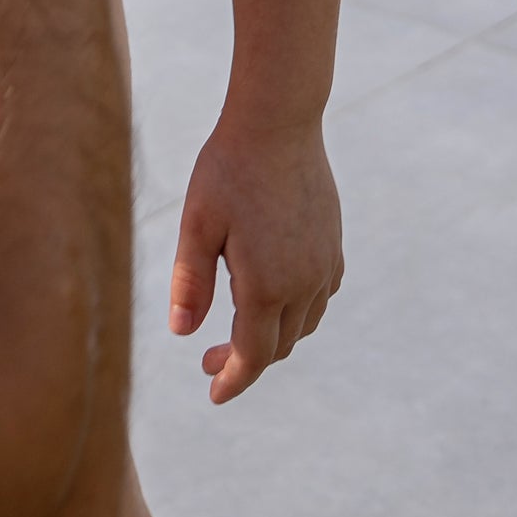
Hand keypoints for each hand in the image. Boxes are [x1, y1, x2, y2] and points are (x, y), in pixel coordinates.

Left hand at [167, 116, 343, 402]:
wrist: (279, 121)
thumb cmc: (227, 169)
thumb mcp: (196, 224)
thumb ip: (190, 282)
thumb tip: (183, 335)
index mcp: (266, 284)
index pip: (253, 356)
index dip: (233, 380)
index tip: (214, 395)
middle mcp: (304, 283)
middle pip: (279, 345)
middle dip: (245, 361)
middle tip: (209, 359)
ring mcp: (324, 265)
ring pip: (304, 324)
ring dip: (273, 338)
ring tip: (239, 331)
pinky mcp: (334, 245)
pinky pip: (321, 296)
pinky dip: (298, 311)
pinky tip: (276, 297)